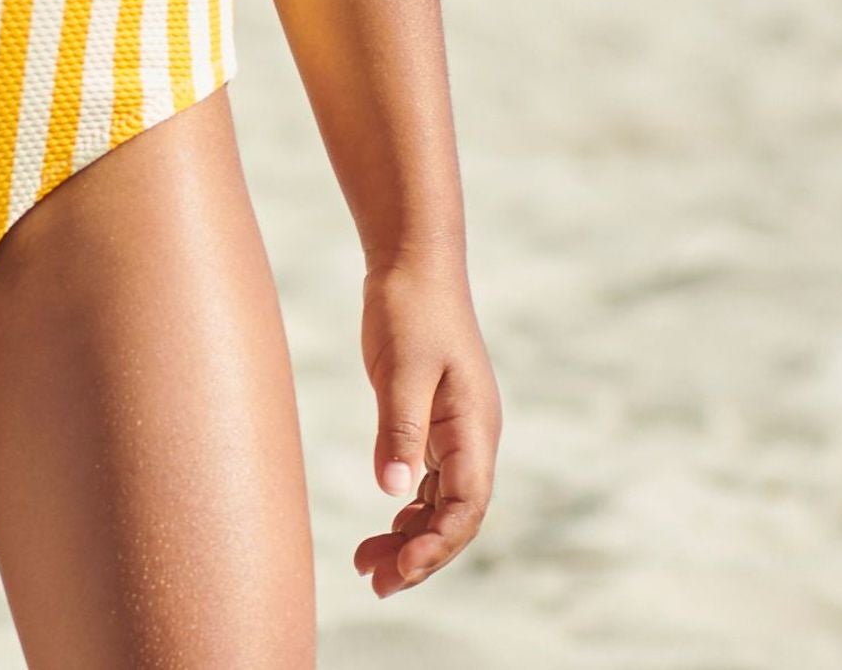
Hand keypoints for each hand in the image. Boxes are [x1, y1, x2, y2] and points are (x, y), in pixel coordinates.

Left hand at [353, 255, 499, 598]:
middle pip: (456, 516)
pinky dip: (407, 509)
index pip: (467, 506)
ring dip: (410, 537)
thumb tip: (394, 491)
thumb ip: (399, 429)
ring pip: (441, 503)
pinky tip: (382, 528)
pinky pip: (428, 481)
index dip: (437, 545)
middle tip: (375, 582)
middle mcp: (473, 435)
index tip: (400, 569)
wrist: (412, 259)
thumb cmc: (411, 305)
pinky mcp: (434, 421)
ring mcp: (456, 429)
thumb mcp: (402, 367)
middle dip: (421, 555)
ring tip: (366, 565)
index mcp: (475, 425)